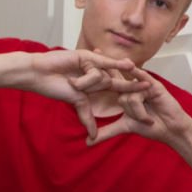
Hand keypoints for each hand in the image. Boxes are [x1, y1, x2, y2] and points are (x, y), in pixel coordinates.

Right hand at [22, 50, 150, 141]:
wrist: (39, 74)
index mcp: (96, 84)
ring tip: (70, 82)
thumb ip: (87, 117)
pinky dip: (112, 64)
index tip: (147, 101)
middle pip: (117, 82)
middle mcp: (97, 72)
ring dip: (84, 82)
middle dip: (133, 87)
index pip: (117, 89)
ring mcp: (93, 63)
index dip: (131, 94)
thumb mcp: (76, 103)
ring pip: (102, 77)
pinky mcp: (87, 56)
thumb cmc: (54, 88)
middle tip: (151, 89)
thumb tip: (93, 136)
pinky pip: (102, 63)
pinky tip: (129, 65)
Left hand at [85, 67, 191, 146]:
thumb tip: (88, 142)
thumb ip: (107, 132)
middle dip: (108, 75)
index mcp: (125, 94)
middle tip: (95, 56)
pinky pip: (141, 84)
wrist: (171, 130)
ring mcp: (144, 86)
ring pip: (129, 95)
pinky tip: (130, 67)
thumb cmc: (152, 127)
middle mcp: (133, 88)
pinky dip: (138, 78)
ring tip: (147, 120)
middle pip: (117, 86)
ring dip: (137, 112)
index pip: (109, 82)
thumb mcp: (125, 127)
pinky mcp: (154, 86)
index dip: (99, 72)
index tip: (87, 58)